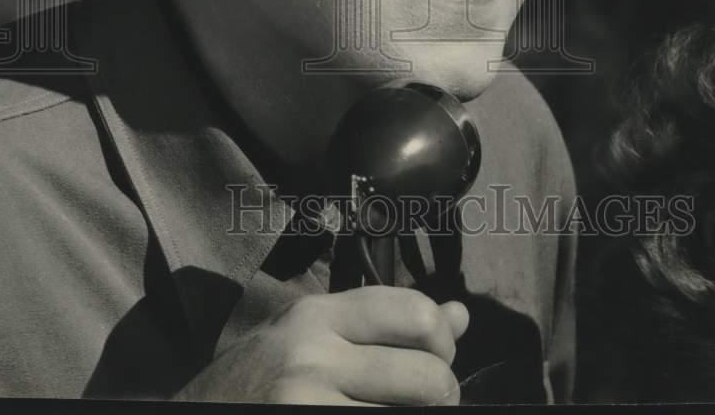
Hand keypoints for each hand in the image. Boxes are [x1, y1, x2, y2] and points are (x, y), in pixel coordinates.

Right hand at [175, 286, 468, 404]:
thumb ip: (381, 326)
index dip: (443, 340)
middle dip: (442, 396)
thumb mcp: (310, 338)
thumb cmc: (253, 384)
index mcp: (317, 315)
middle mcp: (314, 354)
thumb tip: (460, 315)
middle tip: (427, 404)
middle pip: (428, 376)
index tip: (436, 359)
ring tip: (393, 412)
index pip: (414, 311)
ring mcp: (308, 403)